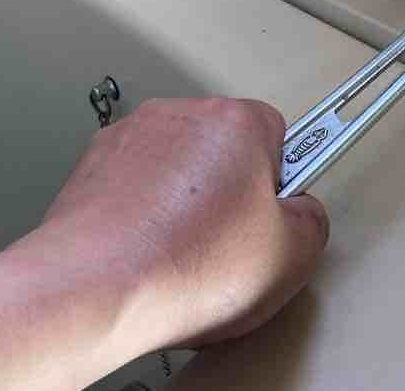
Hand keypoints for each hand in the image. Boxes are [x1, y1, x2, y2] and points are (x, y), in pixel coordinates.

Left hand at [11, 97, 329, 351]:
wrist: (96, 289)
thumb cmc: (182, 265)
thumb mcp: (291, 256)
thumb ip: (311, 220)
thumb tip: (302, 215)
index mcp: (237, 121)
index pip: (281, 135)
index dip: (281, 181)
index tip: (277, 210)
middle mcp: (182, 115)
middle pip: (227, 147)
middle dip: (232, 190)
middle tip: (232, 241)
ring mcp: (132, 136)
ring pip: (179, 164)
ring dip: (185, 200)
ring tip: (184, 253)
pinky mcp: (93, 164)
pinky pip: (136, 182)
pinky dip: (144, 211)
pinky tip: (150, 252)